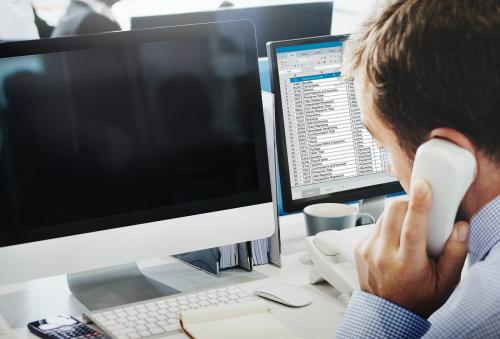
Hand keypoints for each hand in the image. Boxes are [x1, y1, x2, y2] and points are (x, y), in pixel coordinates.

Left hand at [353, 181, 468, 317]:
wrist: (387, 312)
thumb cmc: (417, 297)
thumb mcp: (445, 283)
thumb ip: (455, 254)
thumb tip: (460, 227)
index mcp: (407, 264)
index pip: (412, 228)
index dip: (419, 204)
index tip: (423, 187)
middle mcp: (384, 255)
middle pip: (393, 211)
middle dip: (408, 204)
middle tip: (418, 212)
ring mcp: (368, 250)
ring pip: (383, 215)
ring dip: (397, 216)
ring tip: (406, 232)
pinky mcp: (359, 247)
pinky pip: (374, 225)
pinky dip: (386, 227)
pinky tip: (393, 242)